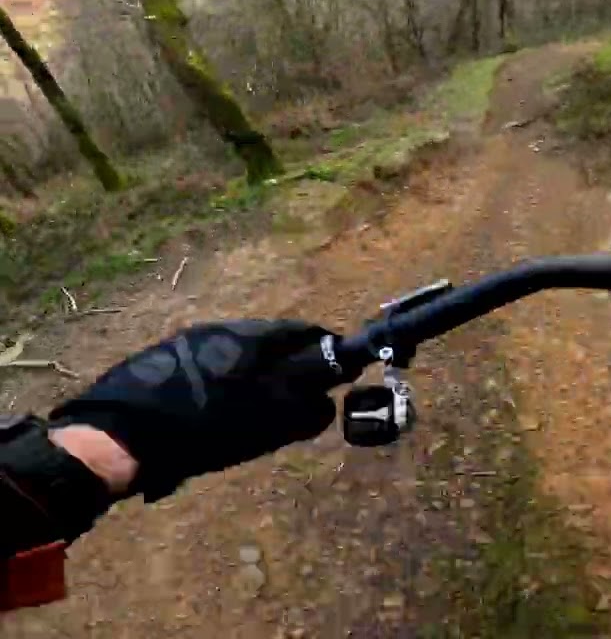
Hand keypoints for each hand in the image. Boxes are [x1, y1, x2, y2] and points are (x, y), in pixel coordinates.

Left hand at [49, 320, 337, 500]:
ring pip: (241, 351)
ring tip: (262, 405)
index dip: (324, 350)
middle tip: (300, 394)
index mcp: (249, 339)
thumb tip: (325, 404)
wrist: (119, 437)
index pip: (302, 332)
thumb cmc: (200, 431)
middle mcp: (221, 329)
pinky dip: (230, 379)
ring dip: (259, 372)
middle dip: (291, 363)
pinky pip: (214, 362)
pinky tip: (223, 407)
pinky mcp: (166, 358)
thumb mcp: (261, 430)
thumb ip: (301, 414)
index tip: (336, 372)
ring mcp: (190, 342)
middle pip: (272, 340)